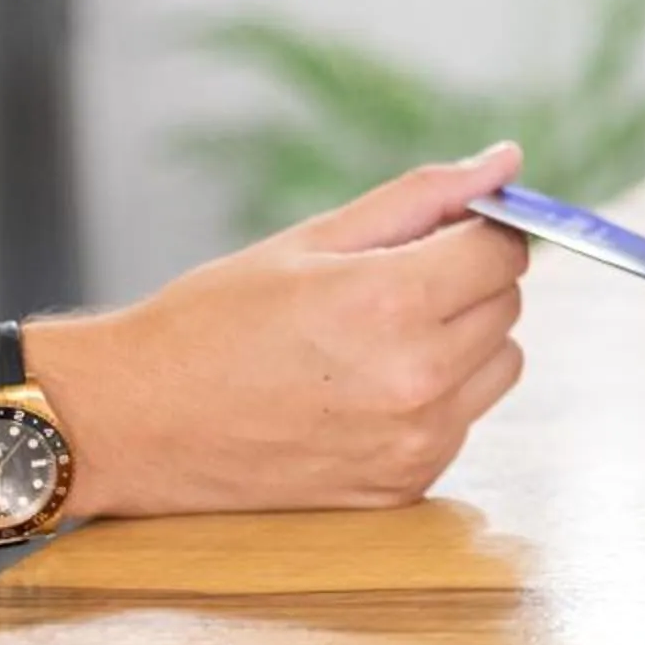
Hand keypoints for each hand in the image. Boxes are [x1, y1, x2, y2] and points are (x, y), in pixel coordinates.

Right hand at [30, 145, 533, 520]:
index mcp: (392, 303)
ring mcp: (415, 440)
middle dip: (465, 284)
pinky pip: (463, 420)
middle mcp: (416, 378)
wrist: (136, 423)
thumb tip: (508, 160)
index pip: (505, 252)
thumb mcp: (311, 240)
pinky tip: (361, 393)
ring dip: (463, 344)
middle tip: (388, 286)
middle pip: (508, 305)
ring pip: (500, 364)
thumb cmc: (213, 319)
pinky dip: (435, 400)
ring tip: (375, 342)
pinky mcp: (407, 484)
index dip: (478, 233)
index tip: (444, 235)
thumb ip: (422, 197)